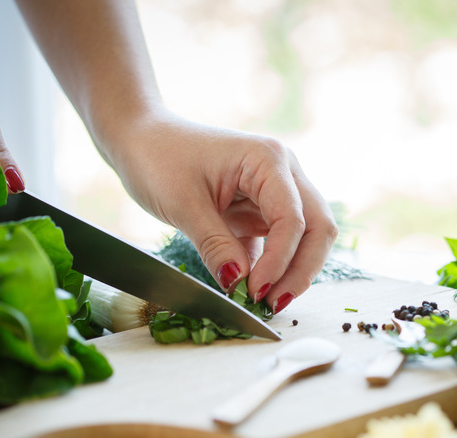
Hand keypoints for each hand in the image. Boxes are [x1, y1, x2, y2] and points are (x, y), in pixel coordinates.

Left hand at [101, 109, 337, 312]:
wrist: (140, 139)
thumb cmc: (159, 158)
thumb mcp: (183, 204)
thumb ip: (215, 245)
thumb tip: (239, 285)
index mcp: (268, 160)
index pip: (293, 218)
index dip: (279, 260)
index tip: (254, 291)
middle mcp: (283, 172)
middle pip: (317, 227)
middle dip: (302, 269)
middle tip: (275, 304)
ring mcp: (274, 191)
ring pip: (305, 237)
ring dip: (291, 271)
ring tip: (265, 303)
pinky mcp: (259, 210)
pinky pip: (278, 243)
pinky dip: (271, 268)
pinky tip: (252, 290)